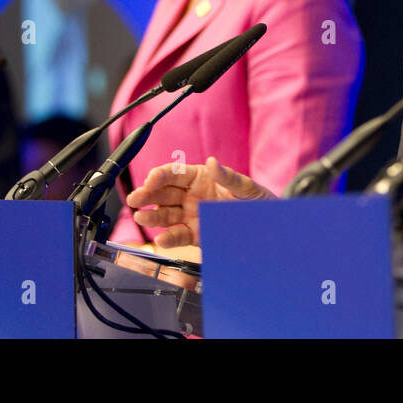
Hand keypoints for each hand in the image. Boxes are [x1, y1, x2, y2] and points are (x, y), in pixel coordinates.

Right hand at [126, 155, 272, 246]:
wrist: (266, 226)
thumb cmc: (257, 200)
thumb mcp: (247, 188)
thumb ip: (229, 177)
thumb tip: (213, 162)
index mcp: (201, 177)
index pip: (174, 173)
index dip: (160, 175)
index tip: (151, 180)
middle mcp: (190, 195)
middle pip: (163, 193)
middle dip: (147, 194)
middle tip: (136, 198)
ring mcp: (190, 215)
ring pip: (165, 215)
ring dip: (151, 216)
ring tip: (141, 216)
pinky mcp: (194, 235)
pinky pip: (177, 236)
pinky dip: (169, 239)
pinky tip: (162, 240)